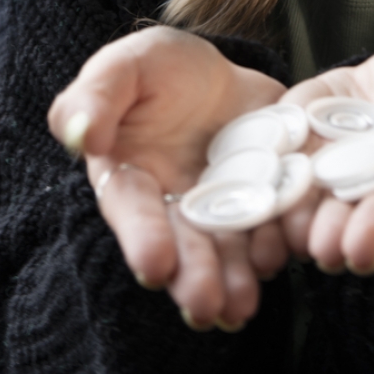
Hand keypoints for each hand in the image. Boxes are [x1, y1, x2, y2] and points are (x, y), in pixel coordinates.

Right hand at [47, 26, 287, 329]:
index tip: (154, 266)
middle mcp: (176, 207)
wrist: (217, 71)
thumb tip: (80, 137)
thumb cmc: (157, 69)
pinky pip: (278, 221)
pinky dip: (285, 238)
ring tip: (243, 306)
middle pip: (184, 245)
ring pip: (230, 249)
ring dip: (236, 279)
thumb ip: (96, 97)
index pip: (133, 212)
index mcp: (131, 179)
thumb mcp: (124, 66)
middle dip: (195, 277)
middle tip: (206, 307)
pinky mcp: (269, 199)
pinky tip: (293, 250)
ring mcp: (225, 208)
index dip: (142, 238)